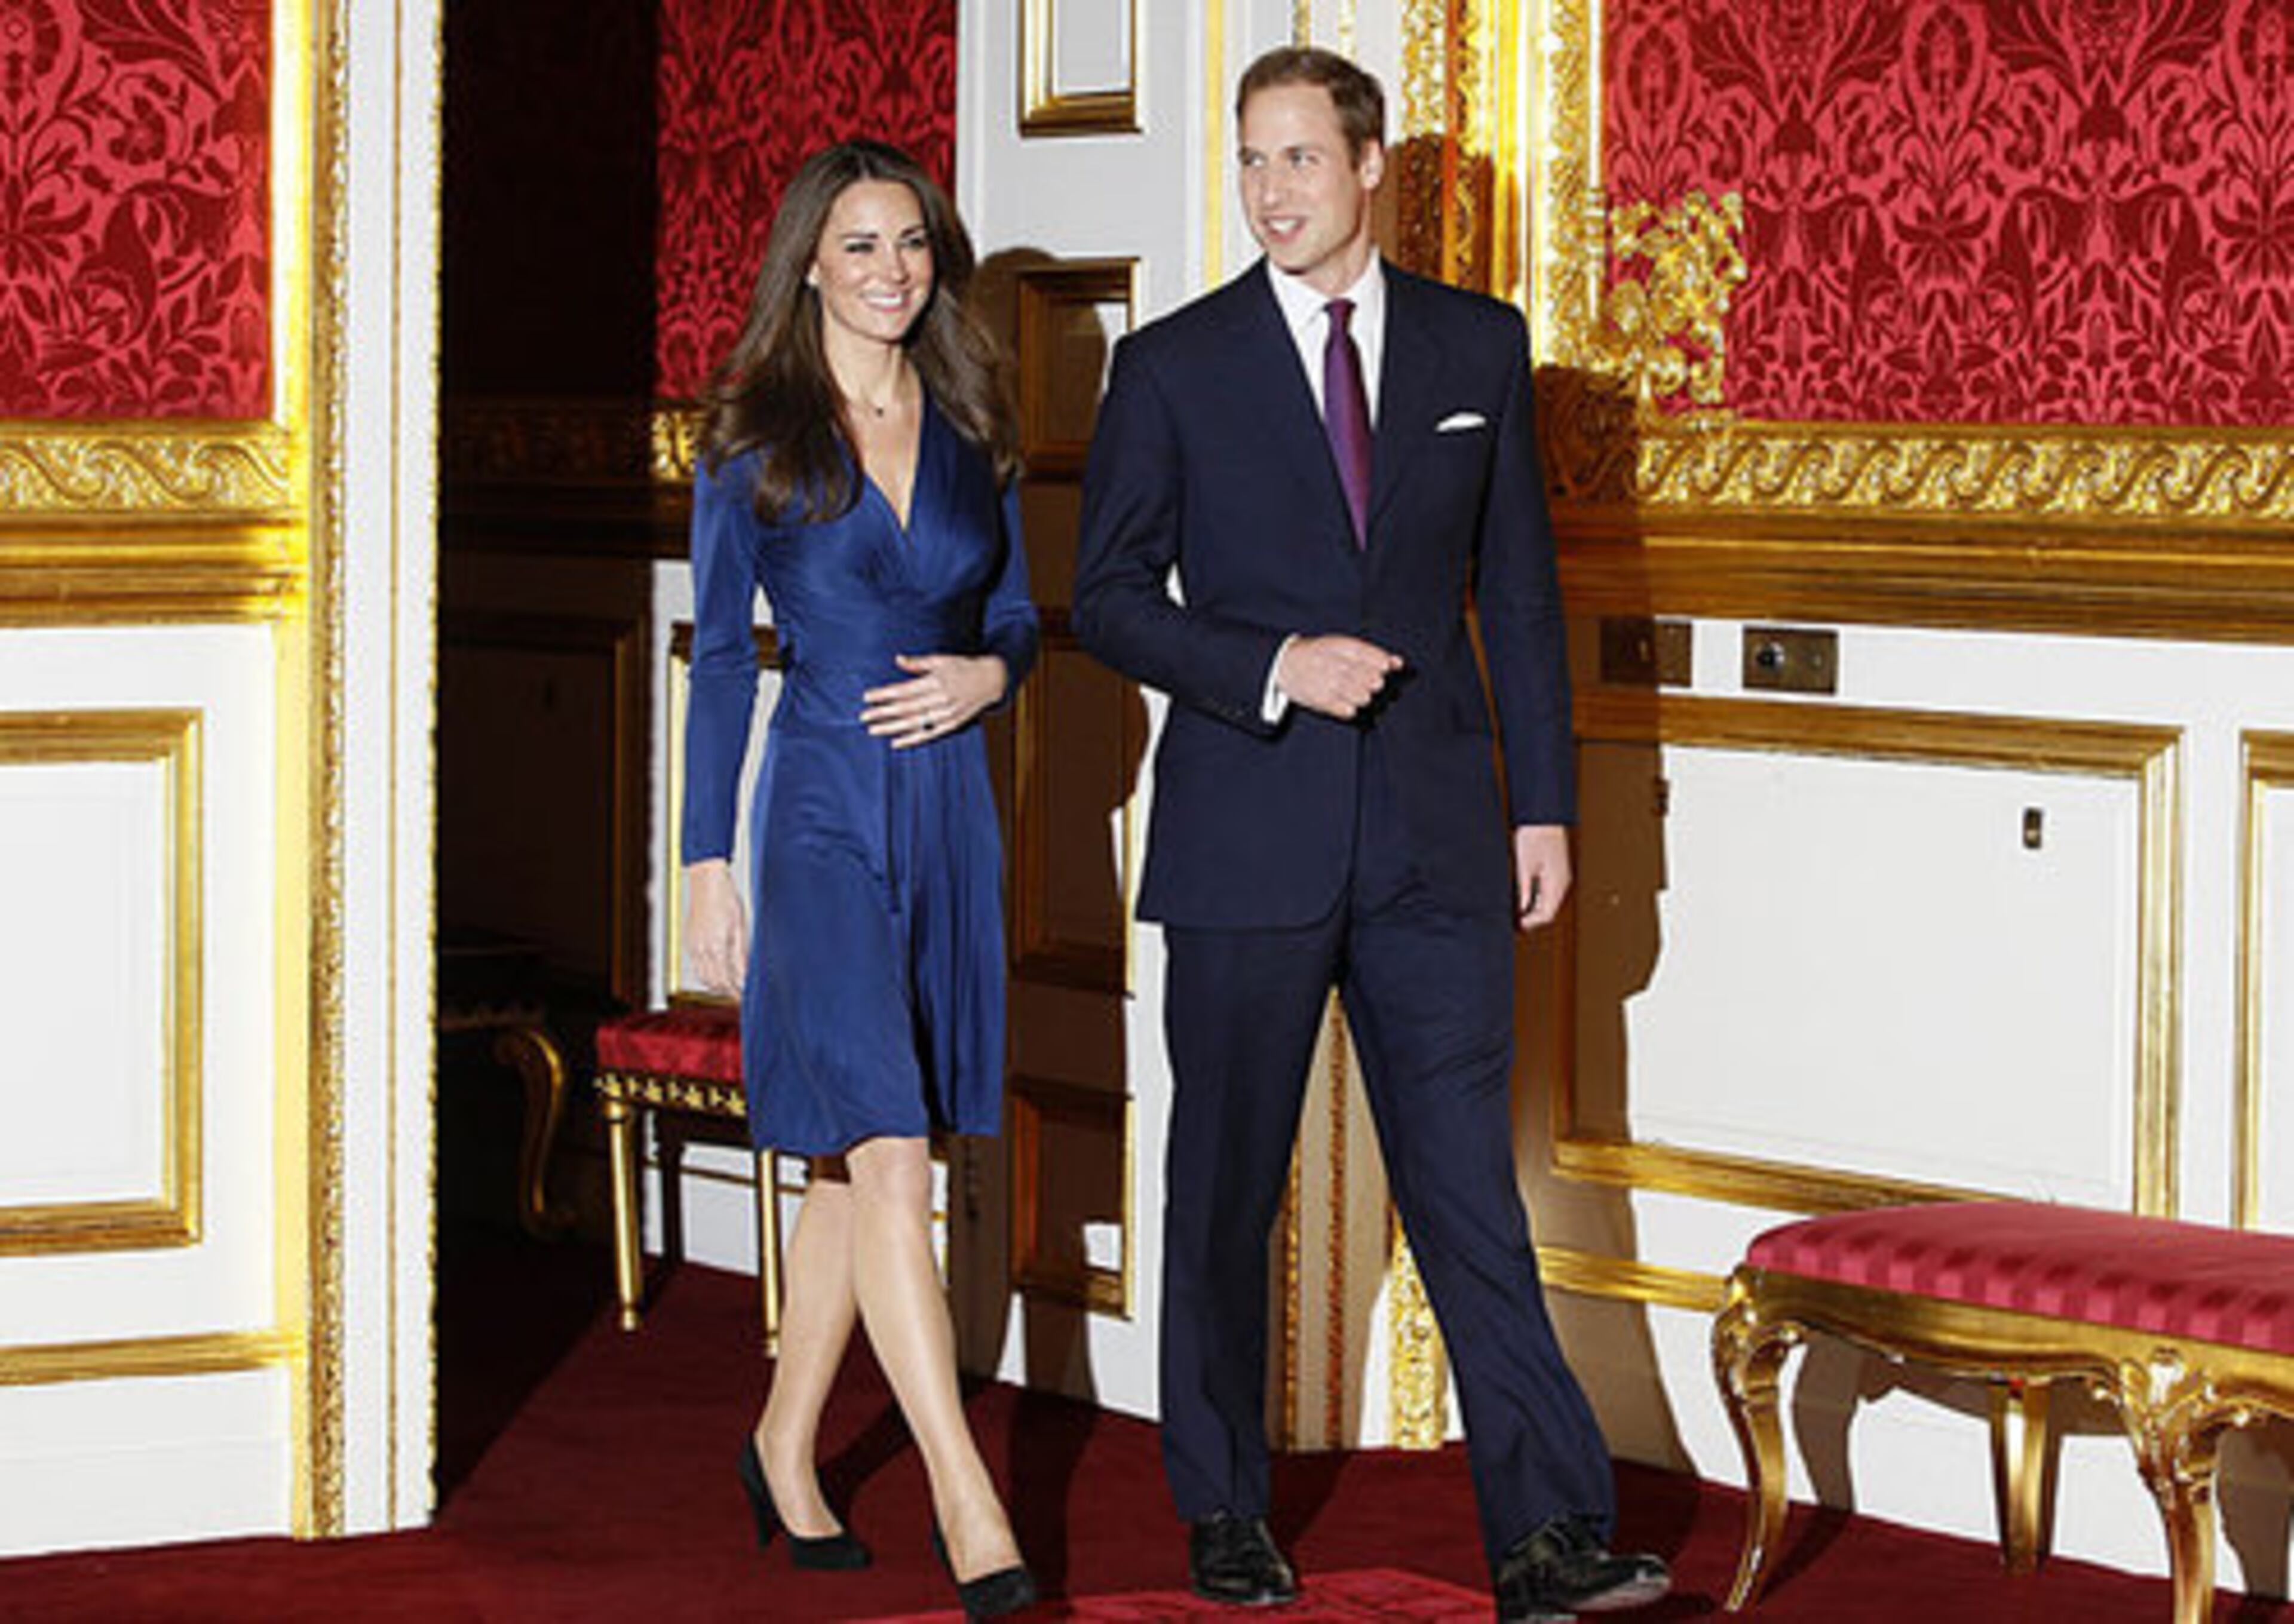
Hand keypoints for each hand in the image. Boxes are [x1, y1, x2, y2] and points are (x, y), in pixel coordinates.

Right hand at [685, 858, 748, 996]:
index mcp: (717, 946)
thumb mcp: (740, 926)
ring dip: (717, 985)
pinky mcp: (690, 940)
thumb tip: (746, 973)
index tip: (748, 996)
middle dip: (728, 991)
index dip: (738, 990)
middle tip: (741, 994)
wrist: (707, 881)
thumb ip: (742, 953)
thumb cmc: (726, 898)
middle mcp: (702, 949)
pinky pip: (697, 965)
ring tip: (731, 987)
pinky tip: (717, 971)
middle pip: (715, 982)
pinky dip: (707, 974)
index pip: (728, 979)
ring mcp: (694, 945)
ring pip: (703, 976)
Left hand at [861, 654, 1008, 748]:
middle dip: (882, 713)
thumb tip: (898, 659)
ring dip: (891, 728)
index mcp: (935, 681)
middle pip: (905, 708)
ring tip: (873, 730)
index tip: (867, 697)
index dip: (884, 694)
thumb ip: (918, 663)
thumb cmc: (963, 666)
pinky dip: (912, 739)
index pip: (903, 690)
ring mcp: (946, 714)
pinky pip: (928, 734)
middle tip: (863, 717)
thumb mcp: (941, 660)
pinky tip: (896, 742)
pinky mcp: (951, 724)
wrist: (991, 680)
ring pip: (914, 723)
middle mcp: (940, 699)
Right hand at [1274, 636, 1404, 719]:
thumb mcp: (1341, 646)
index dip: (1383, 665)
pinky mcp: (1321, 701)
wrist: (1284, 663)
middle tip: (1368, 682)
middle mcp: (1335, 665)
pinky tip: (1345, 702)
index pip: (1373, 657)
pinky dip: (1351, 709)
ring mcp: (1328, 684)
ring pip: (1363, 697)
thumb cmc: (1318, 654)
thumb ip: (1370, 653)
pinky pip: (1348, 711)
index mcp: (1340, 647)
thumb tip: (1398, 663)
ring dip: (1364, 697)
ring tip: (1354, 692)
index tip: (1385, 668)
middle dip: (1375, 683)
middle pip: (1372, 680)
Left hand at [1513, 824, 1570, 931]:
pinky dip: (1540, 898)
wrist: (1543, 817)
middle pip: (1551, 910)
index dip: (1532, 923)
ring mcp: (1563, 876)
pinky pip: (1552, 891)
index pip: (1547, 914)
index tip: (1519, 925)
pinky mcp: (1559, 870)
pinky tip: (1528, 896)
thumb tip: (1522, 909)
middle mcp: (1563, 882)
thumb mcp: (1523, 867)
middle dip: (1534, 918)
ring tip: (1520, 910)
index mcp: (1556, 883)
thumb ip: (1523, 890)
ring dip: (1537, 908)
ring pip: (1552, 902)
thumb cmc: (1534, 836)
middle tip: (1518, 921)